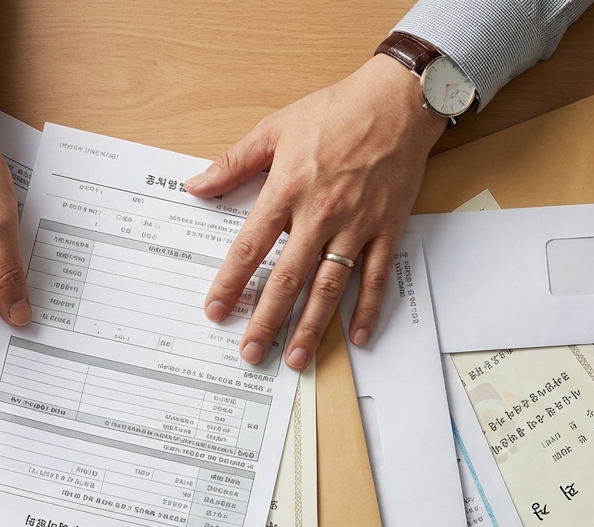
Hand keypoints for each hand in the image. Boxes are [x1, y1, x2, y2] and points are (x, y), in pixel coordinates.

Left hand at [186, 55, 447, 369]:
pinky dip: (367, 310)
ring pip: (329, 287)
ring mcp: (356, 226)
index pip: (250, 247)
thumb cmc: (336, 112)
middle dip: (266, 320)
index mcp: (287, 190)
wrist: (397, 101)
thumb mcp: (275, 129)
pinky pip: (374, 278)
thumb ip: (233, 163)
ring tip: (295, 358)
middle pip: (287, 278)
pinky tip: (356, 336)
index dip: (230, 282)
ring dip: (311, 327)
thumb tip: (196, 185)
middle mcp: (320, 215)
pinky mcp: (387, 229)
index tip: (216, 310)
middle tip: (250, 352)